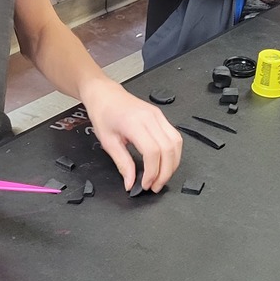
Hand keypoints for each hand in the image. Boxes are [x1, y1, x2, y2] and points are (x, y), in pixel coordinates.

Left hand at [81, 77, 182, 192]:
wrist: (105, 94)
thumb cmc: (103, 113)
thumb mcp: (107, 142)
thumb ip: (122, 164)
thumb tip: (131, 183)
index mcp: (134, 123)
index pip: (152, 152)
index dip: (152, 172)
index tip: (145, 184)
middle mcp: (150, 117)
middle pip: (168, 149)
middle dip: (165, 172)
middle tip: (155, 186)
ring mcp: (158, 115)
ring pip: (176, 143)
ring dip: (172, 164)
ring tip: (161, 177)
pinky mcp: (161, 116)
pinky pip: (174, 136)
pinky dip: (173, 153)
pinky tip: (164, 162)